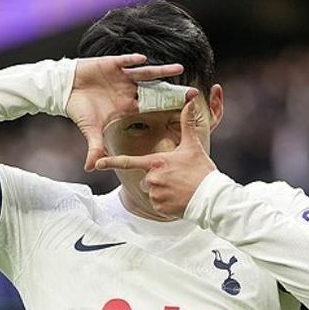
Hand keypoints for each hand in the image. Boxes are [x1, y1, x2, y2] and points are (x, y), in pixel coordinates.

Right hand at [66, 54, 190, 170]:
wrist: (65, 90)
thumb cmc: (80, 109)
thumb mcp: (90, 130)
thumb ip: (95, 148)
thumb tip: (90, 169)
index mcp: (128, 106)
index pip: (152, 108)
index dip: (167, 110)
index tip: (184, 114)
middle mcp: (129, 91)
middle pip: (156, 90)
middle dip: (173, 91)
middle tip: (194, 92)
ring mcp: (122, 77)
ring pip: (146, 74)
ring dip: (161, 72)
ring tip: (180, 69)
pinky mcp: (111, 64)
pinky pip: (124, 62)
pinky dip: (132, 61)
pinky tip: (143, 59)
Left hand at [94, 99, 216, 217]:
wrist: (211, 197)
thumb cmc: (201, 171)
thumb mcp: (193, 146)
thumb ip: (187, 123)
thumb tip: (190, 101)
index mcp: (156, 162)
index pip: (128, 162)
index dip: (110, 162)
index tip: (97, 163)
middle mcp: (152, 179)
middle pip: (145, 178)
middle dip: (157, 178)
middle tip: (176, 177)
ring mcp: (155, 194)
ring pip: (151, 192)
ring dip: (162, 191)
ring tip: (179, 188)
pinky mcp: (160, 208)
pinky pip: (158, 204)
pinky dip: (166, 203)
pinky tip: (179, 198)